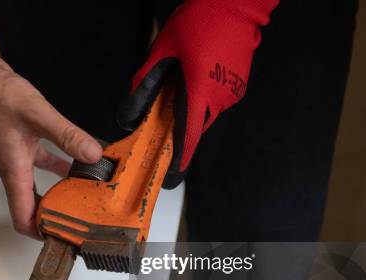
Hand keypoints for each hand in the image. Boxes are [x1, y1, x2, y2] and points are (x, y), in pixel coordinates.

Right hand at [0, 60, 102, 237]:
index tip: (59, 238)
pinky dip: (58, 167)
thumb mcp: (38, 116)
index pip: (22, 216)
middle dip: (51, 216)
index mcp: (13, 170)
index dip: (38, 233)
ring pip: (37, 186)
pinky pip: (40, 164)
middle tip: (75, 219)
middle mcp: (11, 168)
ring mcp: (14, 157)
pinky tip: (75, 161)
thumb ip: (67, 136)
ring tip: (81, 194)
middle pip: (30, 207)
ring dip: (57, 192)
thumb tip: (92, 154)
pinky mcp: (19, 143)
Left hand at [118, 0, 278, 187]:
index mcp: (199, 91)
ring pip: (204, 115)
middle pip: (193, 128)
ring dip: (190, 109)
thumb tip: (128, 113)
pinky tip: (195, 77)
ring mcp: (232, 93)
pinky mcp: (237, 87)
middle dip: (178, 128)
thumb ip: (143, 84)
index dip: (179, 161)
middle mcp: (219, 98)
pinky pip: (215, 102)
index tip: (170, 176)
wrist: (236, 4)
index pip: (187, 137)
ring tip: (181, 84)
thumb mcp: (161, 51)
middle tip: (165, 116)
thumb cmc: (201, 21)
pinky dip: (202, 98)